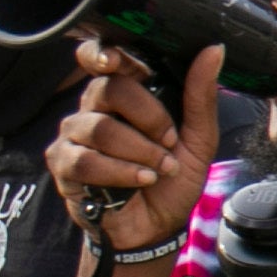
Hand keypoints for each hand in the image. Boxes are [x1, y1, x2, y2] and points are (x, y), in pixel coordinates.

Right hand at [47, 42, 222, 254]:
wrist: (157, 227)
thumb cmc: (173, 178)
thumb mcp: (198, 138)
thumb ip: (201, 95)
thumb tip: (214, 50)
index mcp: (124, 94)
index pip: (101, 57)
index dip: (104, 54)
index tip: (118, 62)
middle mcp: (94, 108)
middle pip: (109, 89)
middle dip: (149, 117)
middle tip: (168, 142)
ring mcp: (74, 134)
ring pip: (100, 127)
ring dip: (140, 151)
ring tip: (161, 170)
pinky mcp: (63, 163)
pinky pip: (84, 158)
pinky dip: (120, 171)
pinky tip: (140, 180)